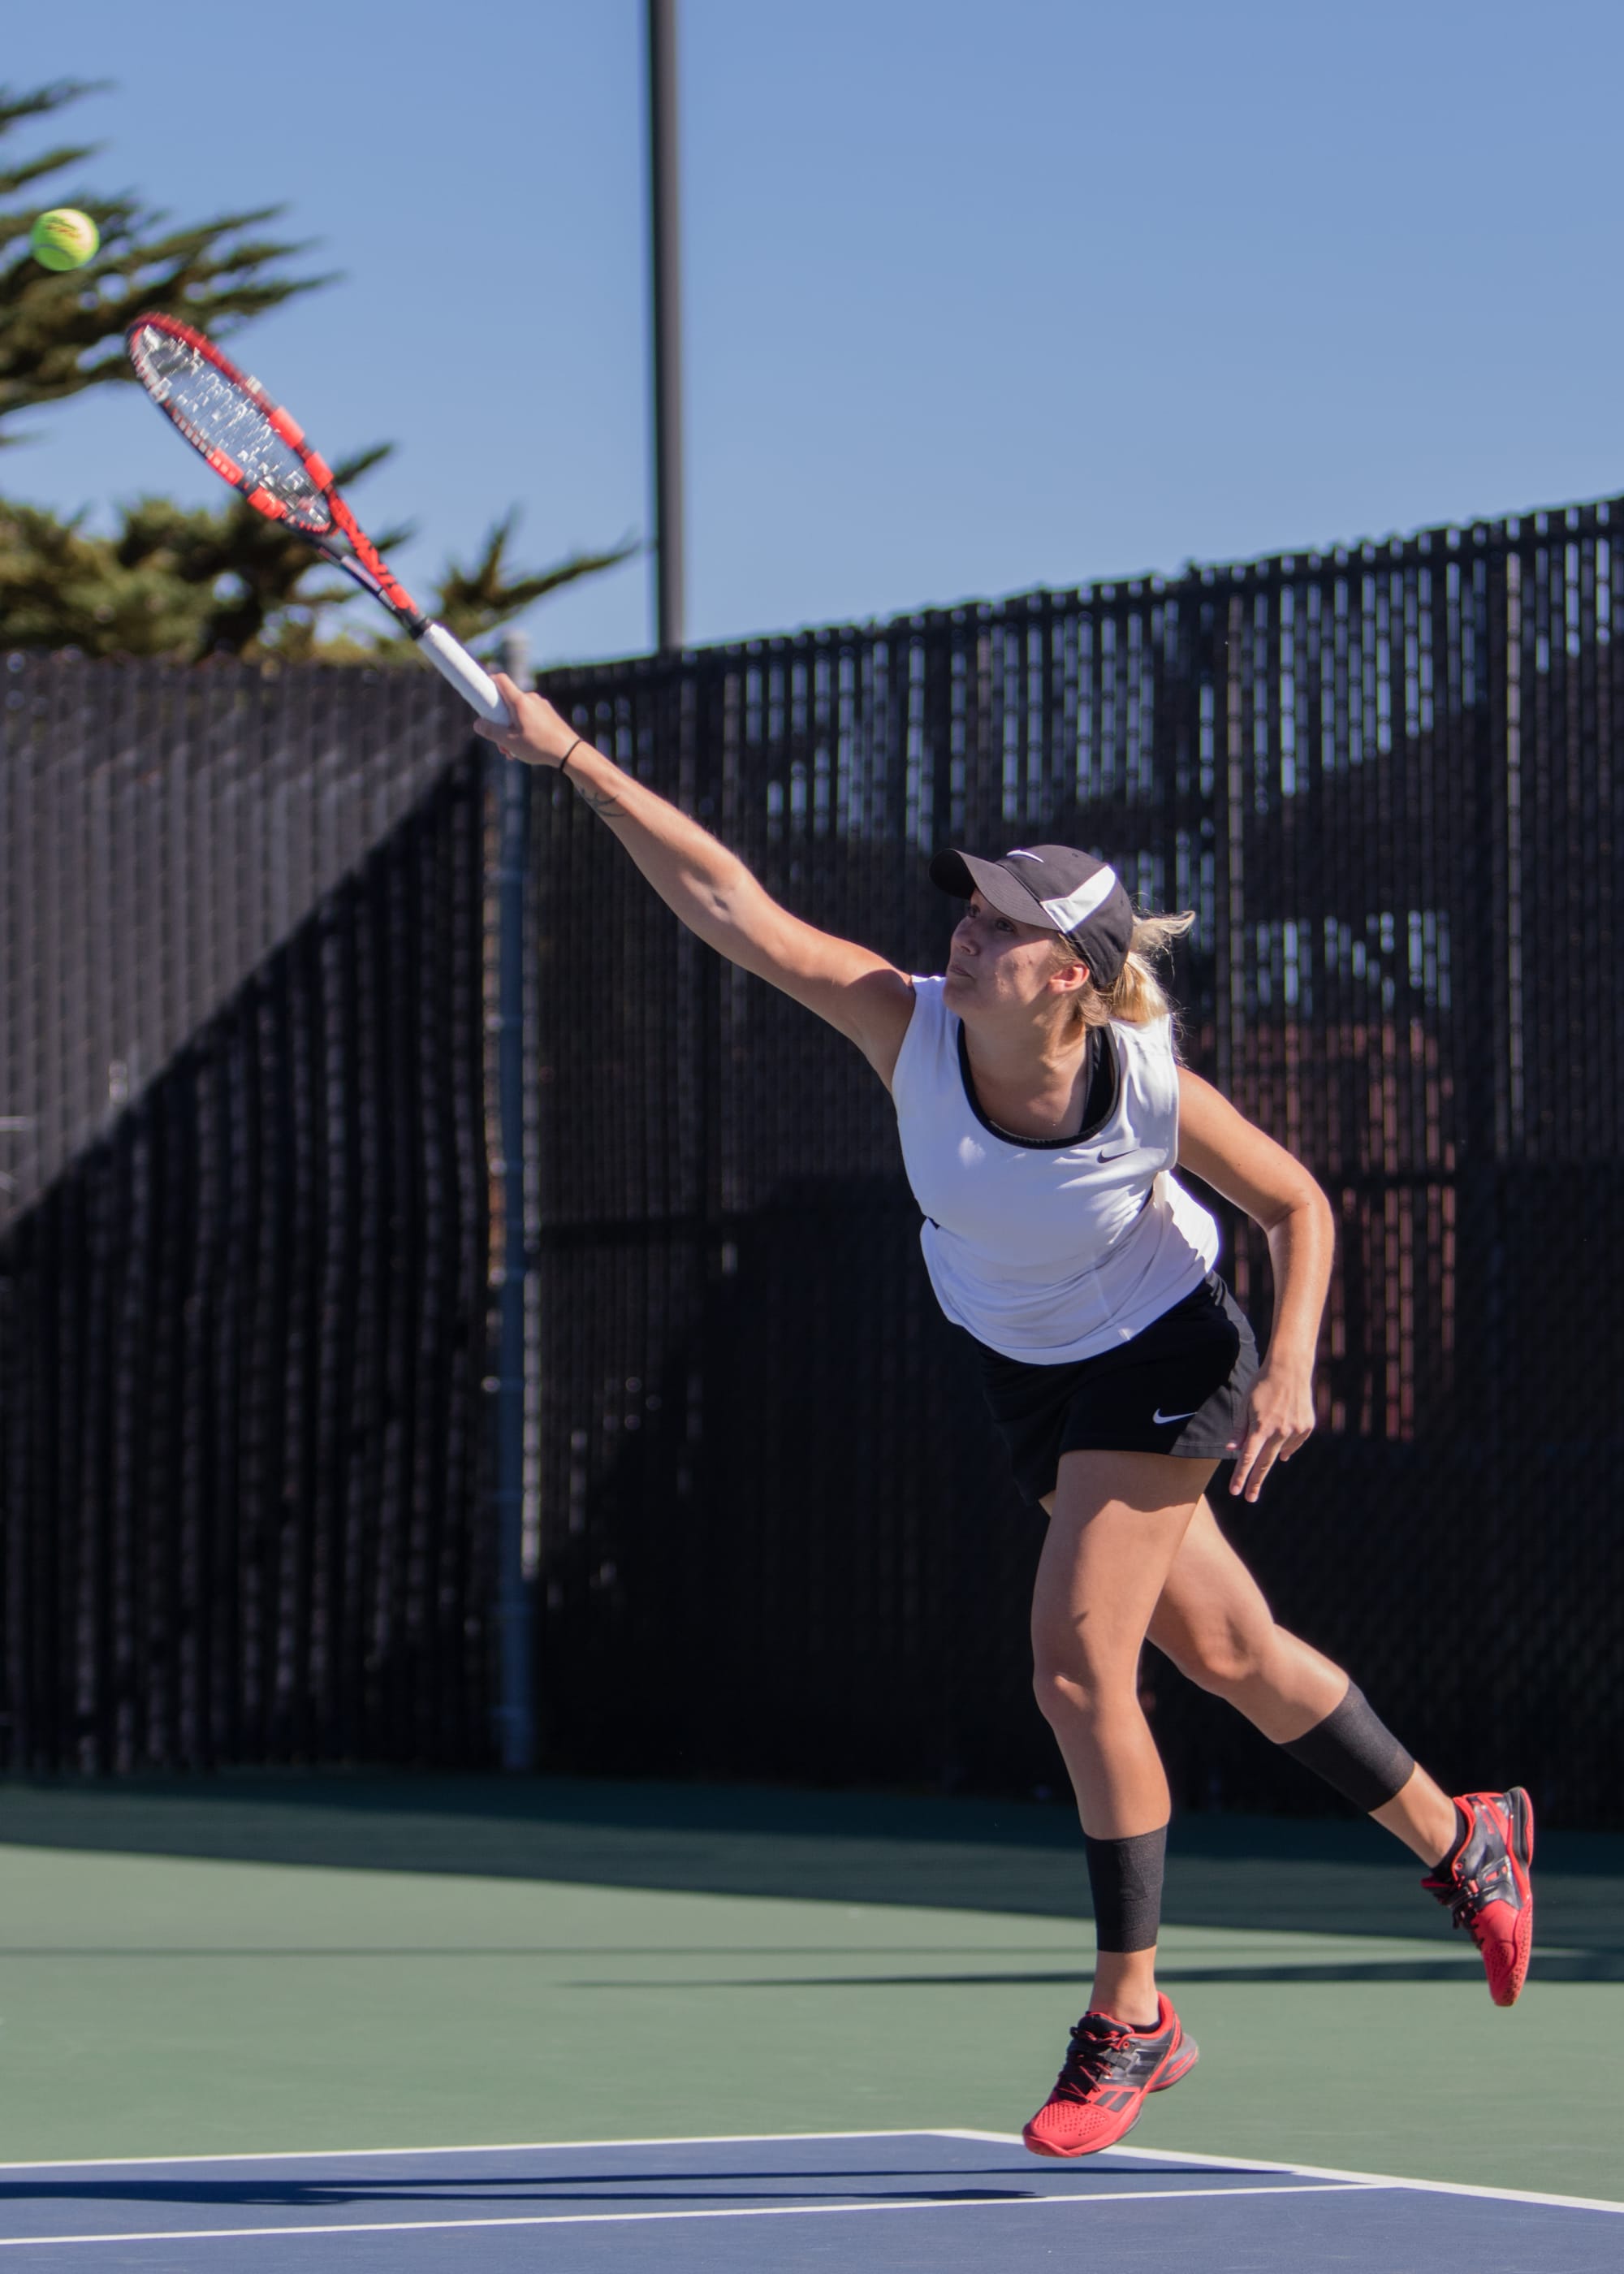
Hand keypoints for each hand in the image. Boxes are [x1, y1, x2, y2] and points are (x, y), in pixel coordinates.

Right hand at [472, 674, 583, 769]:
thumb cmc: (539, 746)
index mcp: (520, 701)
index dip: (488, 682)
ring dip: (511, 730)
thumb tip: (477, 724)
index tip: (481, 693)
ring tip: (513, 752)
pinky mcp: (549, 714)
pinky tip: (526, 748)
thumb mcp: (510, 741)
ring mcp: (541, 706)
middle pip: (507, 703)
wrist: (570, 752)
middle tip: (500, 743)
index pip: (500, 680)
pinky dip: (523, 730)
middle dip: (499, 722)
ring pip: (518, 713)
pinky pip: (530, 718)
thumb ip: (491, 731)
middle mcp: (531, 699)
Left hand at [1226, 1357, 1315, 1501]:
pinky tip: (1282, 1445)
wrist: (1290, 1368)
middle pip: (1265, 1463)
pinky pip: (1294, 1443)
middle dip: (1255, 1482)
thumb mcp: (1246, 1403)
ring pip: (1280, 1452)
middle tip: (1250, 1498)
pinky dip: (1286, 1446)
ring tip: (1267, 1445)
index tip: (1235, 1491)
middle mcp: (1279, 1431)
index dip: (1241, 1476)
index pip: (1248, 1458)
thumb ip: (1240, 1429)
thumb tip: (1232, 1450)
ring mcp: (1295, 1430)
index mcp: (1261, 1426)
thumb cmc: (1263, 1384)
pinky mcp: (1307, 1427)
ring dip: (1271, 1454)